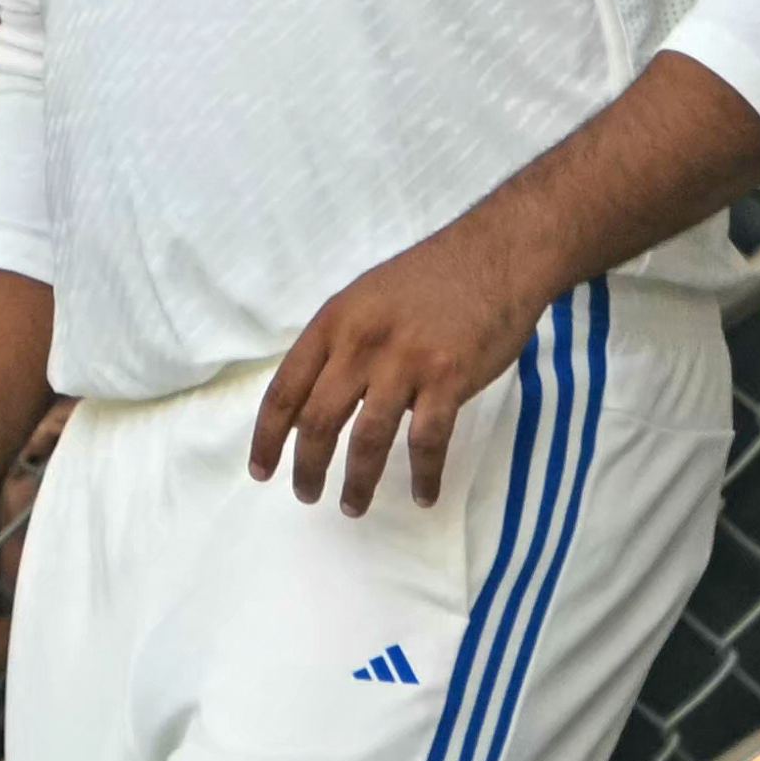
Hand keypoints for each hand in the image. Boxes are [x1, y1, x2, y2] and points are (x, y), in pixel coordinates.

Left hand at [252, 215, 554, 512]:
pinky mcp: (449, 378)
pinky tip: (422, 495)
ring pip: (368, 439)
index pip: (284, 389)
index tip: (261, 471)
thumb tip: (311, 400)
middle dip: (307, 468)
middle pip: (318, 421)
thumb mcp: (365, 299)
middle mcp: (361, 344)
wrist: (498, 254)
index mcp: (333, 323)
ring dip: (358, 482)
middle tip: (306, 495)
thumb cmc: (431, 279)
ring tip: (352, 506)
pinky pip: (427, 442)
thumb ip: (338, 346)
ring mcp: (405, 362)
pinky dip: (423, 476)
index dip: (267, 437)